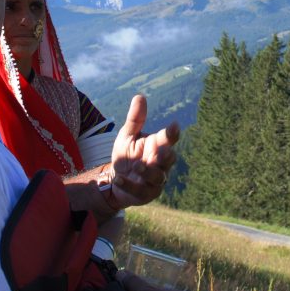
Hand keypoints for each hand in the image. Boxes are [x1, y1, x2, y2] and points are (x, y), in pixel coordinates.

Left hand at [109, 94, 179, 208]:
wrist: (115, 181)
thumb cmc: (127, 156)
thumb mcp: (127, 136)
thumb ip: (135, 119)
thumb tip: (140, 96)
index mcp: (158, 147)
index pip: (169, 139)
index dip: (173, 133)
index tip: (174, 126)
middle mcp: (160, 164)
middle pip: (169, 159)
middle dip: (167, 155)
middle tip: (162, 149)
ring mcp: (155, 181)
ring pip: (158, 177)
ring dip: (148, 171)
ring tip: (137, 166)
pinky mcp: (145, 194)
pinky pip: (139, 190)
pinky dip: (129, 184)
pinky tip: (119, 178)